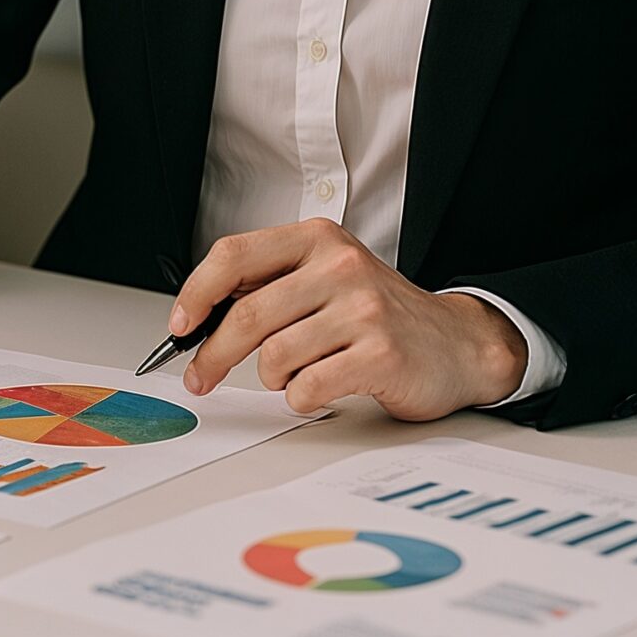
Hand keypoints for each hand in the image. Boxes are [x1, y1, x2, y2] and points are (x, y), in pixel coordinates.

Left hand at [172, 219, 526, 418]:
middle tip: (200, 378)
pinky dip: (301, 397)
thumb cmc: (382, 314)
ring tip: (295, 375)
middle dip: (212, 354)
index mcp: (318, 239)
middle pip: (246, 313)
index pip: (234, 254)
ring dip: (272, 378)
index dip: (195, 293)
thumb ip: (272, 285)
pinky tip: (321, 388)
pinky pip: (307, 387)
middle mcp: (340, 265)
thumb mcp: (327, 278)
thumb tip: (197, 316)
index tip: (178, 326)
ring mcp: (363, 308)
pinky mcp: (380, 353)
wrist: (458, 344)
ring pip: (275, 356)